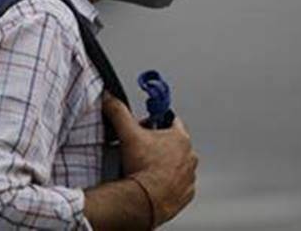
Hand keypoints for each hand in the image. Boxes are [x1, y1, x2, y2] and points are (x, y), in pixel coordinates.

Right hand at [103, 94, 197, 225]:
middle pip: (173, 143)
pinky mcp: (185, 194)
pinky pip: (178, 184)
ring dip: (164, 165)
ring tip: (146, 169)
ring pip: (177, 165)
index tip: (146, 126)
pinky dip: (168, 183)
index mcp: (180, 138)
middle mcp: (189, 156)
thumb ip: (119, 112)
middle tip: (141, 150)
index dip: (155, 122)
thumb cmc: (142, 168)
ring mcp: (189, 176)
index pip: (171, 120)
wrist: (146, 201)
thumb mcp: (127, 134)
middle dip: (158, 144)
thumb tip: (110, 100)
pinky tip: (153, 184)